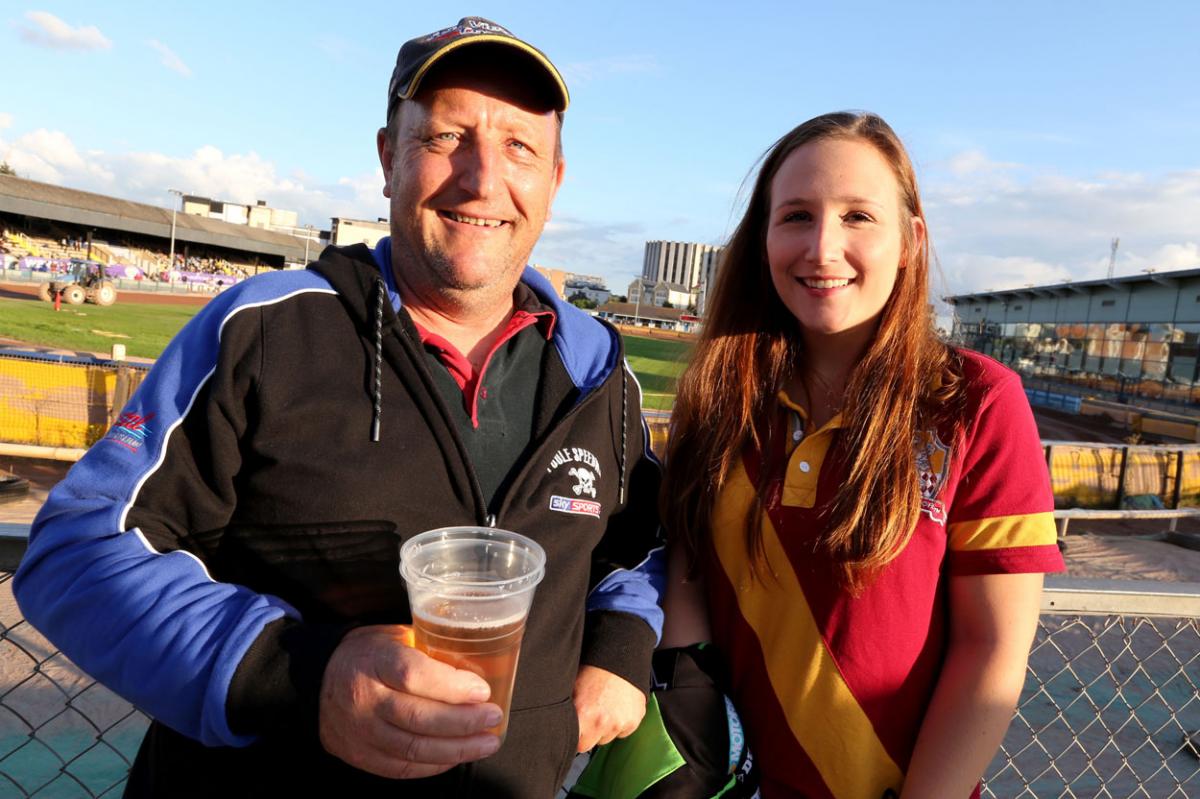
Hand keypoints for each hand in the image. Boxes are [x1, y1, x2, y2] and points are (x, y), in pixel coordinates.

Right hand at [318, 624, 502, 778]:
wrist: (320, 679)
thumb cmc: (370, 654)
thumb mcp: (396, 636)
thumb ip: (430, 649)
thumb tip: (480, 665)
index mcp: (374, 660)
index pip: (413, 675)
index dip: (452, 686)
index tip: (482, 689)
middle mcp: (363, 698)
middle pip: (418, 717)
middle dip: (463, 722)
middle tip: (492, 717)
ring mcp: (359, 731)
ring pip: (413, 748)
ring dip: (457, 749)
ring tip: (486, 742)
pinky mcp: (359, 755)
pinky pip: (402, 767)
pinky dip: (435, 764)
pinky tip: (457, 755)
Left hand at [572, 664, 646, 752]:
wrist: (619, 657)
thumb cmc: (593, 670)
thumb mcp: (572, 689)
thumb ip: (568, 712)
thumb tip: (559, 724)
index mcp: (585, 715)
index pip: (576, 744)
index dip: (576, 736)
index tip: (576, 730)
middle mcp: (603, 723)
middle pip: (591, 744)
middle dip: (589, 734)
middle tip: (589, 715)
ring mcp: (621, 723)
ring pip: (608, 737)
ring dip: (605, 728)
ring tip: (604, 707)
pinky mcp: (634, 720)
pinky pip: (623, 730)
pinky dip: (620, 722)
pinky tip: (616, 706)